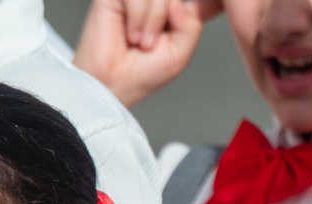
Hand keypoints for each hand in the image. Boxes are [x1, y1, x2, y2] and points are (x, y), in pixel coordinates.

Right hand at [73, 0, 207, 106]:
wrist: (110, 86)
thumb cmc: (140, 74)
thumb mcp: (180, 52)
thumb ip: (191, 22)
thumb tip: (177, 2)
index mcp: (170, 11)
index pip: (189, 1)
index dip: (201, 7)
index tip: (179, 23)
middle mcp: (151, 1)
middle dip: (166, 18)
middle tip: (151, 43)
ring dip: (152, 21)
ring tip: (139, 42)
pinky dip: (138, 17)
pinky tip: (129, 34)